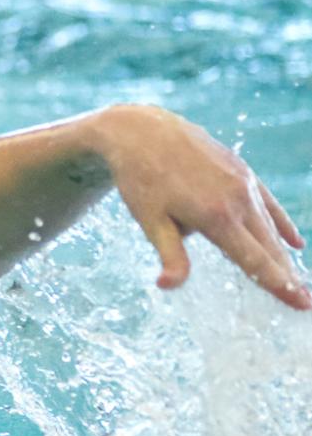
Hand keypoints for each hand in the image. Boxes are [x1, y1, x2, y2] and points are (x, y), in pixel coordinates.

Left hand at [93, 104, 308, 309]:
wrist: (141, 130)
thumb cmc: (140, 179)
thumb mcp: (149, 220)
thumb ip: (170, 254)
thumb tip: (169, 286)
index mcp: (216, 217)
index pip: (255, 261)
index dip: (279, 285)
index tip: (301, 305)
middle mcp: (238, 199)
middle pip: (268, 247)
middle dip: (286, 277)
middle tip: (304, 303)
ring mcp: (243, 182)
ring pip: (269, 226)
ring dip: (283, 254)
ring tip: (295, 280)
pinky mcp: (242, 170)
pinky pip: (268, 203)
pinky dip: (282, 224)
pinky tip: (295, 242)